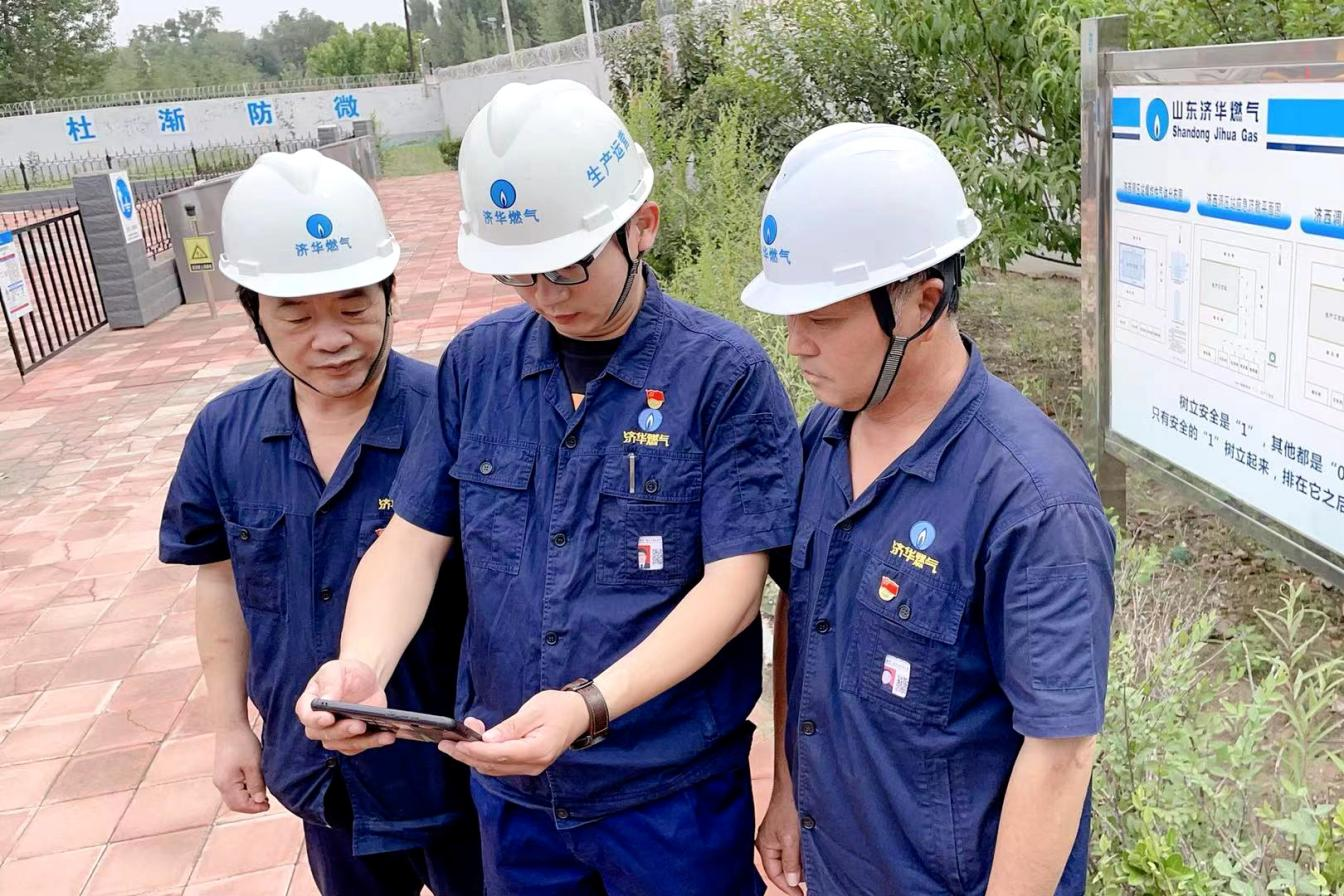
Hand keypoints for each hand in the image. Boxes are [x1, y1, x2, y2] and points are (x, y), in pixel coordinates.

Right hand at [213, 725, 269, 813]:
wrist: (231, 726)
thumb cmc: (243, 743)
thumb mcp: (254, 764)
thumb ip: (256, 784)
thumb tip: (260, 802)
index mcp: (226, 783)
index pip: (240, 805)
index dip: (255, 808)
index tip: (268, 806)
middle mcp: (220, 784)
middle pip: (235, 804)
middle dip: (250, 806)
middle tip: (266, 803)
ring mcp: (220, 779)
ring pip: (233, 797)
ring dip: (247, 799)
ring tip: (262, 795)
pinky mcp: (223, 773)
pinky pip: (232, 789)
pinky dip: (243, 792)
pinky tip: (254, 786)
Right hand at [296, 658, 395, 755]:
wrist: (364, 682)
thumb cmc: (346, 674)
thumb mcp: (337, 670)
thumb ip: (331, 684)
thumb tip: (326, 702)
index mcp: (309, 705)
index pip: (307, 716)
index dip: (316, 719)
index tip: (328, 718)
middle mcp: (318, 725)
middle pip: (325, 734)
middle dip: (343, 731)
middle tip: (359, 725)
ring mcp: (335, 735)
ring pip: (344, 744)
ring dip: (363, 741)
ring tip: (383, 735)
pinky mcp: (352, 741)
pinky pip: (360, 747)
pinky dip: (374, 742)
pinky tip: (388, 736)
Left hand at [439, 689, 588, 776]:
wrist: (580, 714)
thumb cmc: (559, 707)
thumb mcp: (534, 711)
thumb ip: (510, 727)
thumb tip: (487, 739)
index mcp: (537, 751)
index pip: (499, 754)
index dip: (475, 750)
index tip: (456, 743)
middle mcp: (533, 764)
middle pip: (493, 765)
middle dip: (466, 755)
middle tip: (445, 743)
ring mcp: (531, 767)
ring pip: (494, 767)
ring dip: (472, 756)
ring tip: (454, 742)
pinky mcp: (528, 764)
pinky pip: (501, 765)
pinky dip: (484, 757)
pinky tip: (473, 745)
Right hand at [756, 785, 804, 894]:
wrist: (793, 783)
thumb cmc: (788, 807)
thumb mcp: (791, 839)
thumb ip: (791, 862)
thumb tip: (793, 881)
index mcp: (764, 846)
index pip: (775, 874)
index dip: (788, 887)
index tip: (802, 895)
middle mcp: (769, 842)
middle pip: (782, 868)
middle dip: (796, 875)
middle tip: (812, 880)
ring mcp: (777, 836)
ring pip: (789, 858)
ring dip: (800, 863)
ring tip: (812, 863)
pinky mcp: (786, 830)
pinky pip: (793, 849)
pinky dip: (802, 853)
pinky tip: (811, 852)